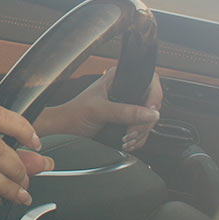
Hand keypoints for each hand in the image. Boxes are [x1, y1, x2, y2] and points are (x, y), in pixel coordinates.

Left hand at [33, 68, 162, 150]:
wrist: (64, 130)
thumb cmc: (74, 114)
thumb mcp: (100, 110)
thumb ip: (124, 111)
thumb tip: (150, 114)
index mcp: (119, 78)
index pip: (150, 82)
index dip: (154, 98)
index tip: (149, 114)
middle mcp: (125, 89)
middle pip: (152, 104)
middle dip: (144, 123)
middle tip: (129, 132)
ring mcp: (127, 105)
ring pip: (149, 119)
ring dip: (141, 133)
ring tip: (125, 139)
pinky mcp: (126, 119)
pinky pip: (142, 129)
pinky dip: (138, 139)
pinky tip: (127, 141)